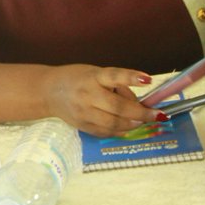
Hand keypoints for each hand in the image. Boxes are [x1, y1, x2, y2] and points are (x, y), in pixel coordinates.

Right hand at [40, 65, 162, 136]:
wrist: (48, 92)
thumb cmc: (77, 78)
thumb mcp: (95, 73)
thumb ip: (115, 85)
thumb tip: (138, 104)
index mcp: (92, 76)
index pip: (114, 76)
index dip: (131, 78)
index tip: (148, 80)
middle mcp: (87, 94)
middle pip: (118, 107)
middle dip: (141, 113)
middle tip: (157, 115)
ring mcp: (84, 112)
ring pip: (114, 124)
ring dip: (133, 124)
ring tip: (141, 121)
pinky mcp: (82, 125)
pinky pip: (106, 132)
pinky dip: (121, 131)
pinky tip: (127, 127)